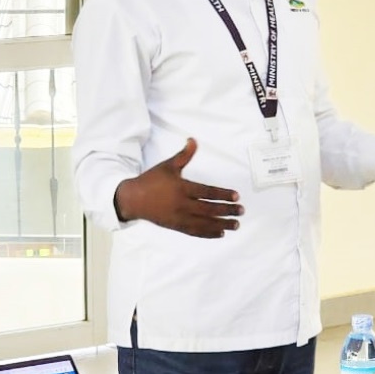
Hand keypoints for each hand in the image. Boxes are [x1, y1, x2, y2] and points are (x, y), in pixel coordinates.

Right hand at [114, 139, 242, 237]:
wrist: (133, 199)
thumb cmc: (151, 180)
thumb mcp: (168, 165)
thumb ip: (184, 155)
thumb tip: (193, 140)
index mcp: (182, 188)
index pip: (207, 192)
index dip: (223, 195)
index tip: (236, 196)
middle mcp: (182, 204)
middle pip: (209, 209)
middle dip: (227, 211)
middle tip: (241, 211)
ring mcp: (179, 217)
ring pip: (204, 223)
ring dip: (222, 224)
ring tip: (236, 225)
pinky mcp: (176, 226)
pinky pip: (195, 231)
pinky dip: (209, 233)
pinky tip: (221, 233)